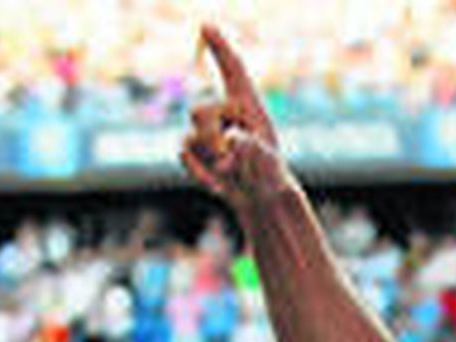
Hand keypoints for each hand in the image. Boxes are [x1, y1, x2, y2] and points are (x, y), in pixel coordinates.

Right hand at [180, 24, 294, 214]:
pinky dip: (199, 172)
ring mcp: (208, 129)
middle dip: (210, 139)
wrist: (262, 201)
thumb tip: (235, 138)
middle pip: (199, 112)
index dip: (219, 48)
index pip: (233, 72)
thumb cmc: (271, 178)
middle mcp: (226, 113)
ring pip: (191, 135)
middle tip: (231, 163)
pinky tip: (218, 186)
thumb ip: (255, 149)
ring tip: (232, 173)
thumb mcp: (268, 163)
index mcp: (249, 107)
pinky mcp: (196, 147)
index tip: (206, 26)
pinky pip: (183, 152)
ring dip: (209, 159)